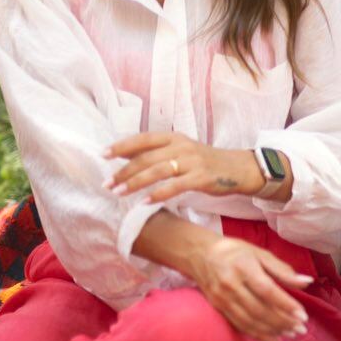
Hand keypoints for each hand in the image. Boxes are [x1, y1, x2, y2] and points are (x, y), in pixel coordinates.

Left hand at [108, 132, 262, 203]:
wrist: (237, 168)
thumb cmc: (204, 162)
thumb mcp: (181, 151)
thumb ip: (156, 153)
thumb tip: (123, 155)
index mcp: (174, 137)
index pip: (143, 138)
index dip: (122, 146)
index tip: (103, 154)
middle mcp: (182, 146)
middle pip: (146, 157)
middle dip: (123, 171)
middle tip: (107, 184)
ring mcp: (192, 161)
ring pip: (157, 171)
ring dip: (135, 183)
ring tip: (119, 193)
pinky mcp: (202, 177)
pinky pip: (175, 186)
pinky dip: (158, 194)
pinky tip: (145, 202)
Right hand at [186, 234, 311, 340]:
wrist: (200, 254)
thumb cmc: (236, 252)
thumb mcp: (260, 254)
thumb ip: (283, 270)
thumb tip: (307, 282)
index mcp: (244, 267)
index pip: (267, 290)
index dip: (286, 305)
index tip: (303, 315)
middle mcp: (230, 285)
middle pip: (259, 309)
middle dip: (282, 322)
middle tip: (301, 329)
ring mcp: (222, 299)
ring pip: (249, 321)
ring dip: (272, 331)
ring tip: (291, 334)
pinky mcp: (218, 308)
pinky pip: (239, 325)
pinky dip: (257, 335)